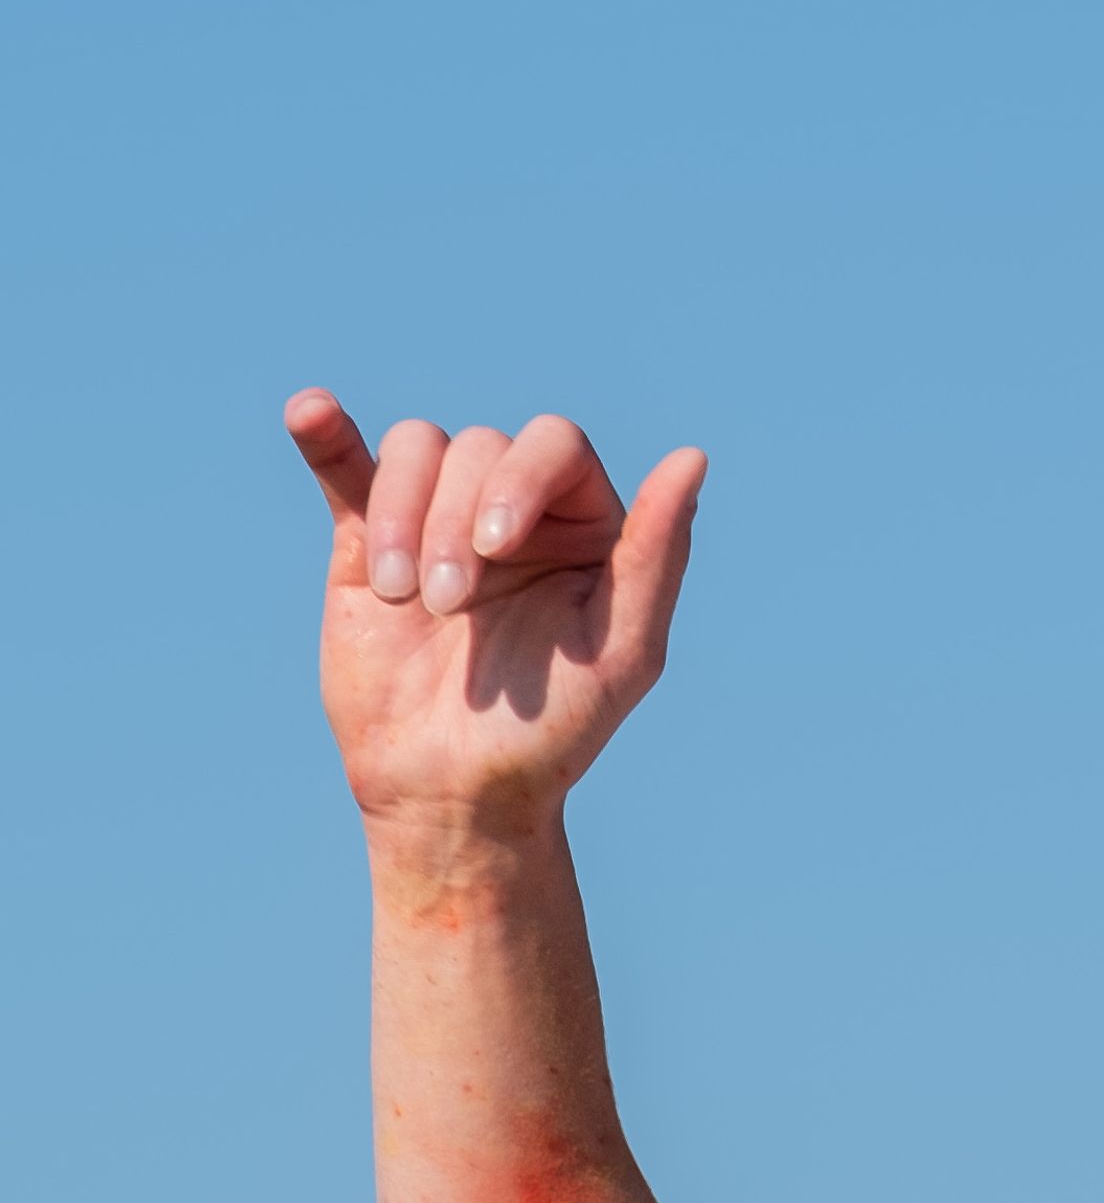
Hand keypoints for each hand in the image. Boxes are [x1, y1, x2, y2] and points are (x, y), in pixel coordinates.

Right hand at [284, 390, 704, 839]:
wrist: (451, 788)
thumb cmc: (550, 732)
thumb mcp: (622, 651)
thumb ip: (659, 554)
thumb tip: (693, 457)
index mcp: (586, 530)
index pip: (554, 445)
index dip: (519, 478)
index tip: (494, 547)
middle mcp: (515, 510)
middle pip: (478, 445)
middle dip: (453, 520)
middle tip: (450, 607)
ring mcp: (438, 517)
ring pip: (414, 448)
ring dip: (399, 513)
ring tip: (401, 596)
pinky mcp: (367, 537)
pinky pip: (346, 462)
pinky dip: (326, 433)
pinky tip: (311, 414)